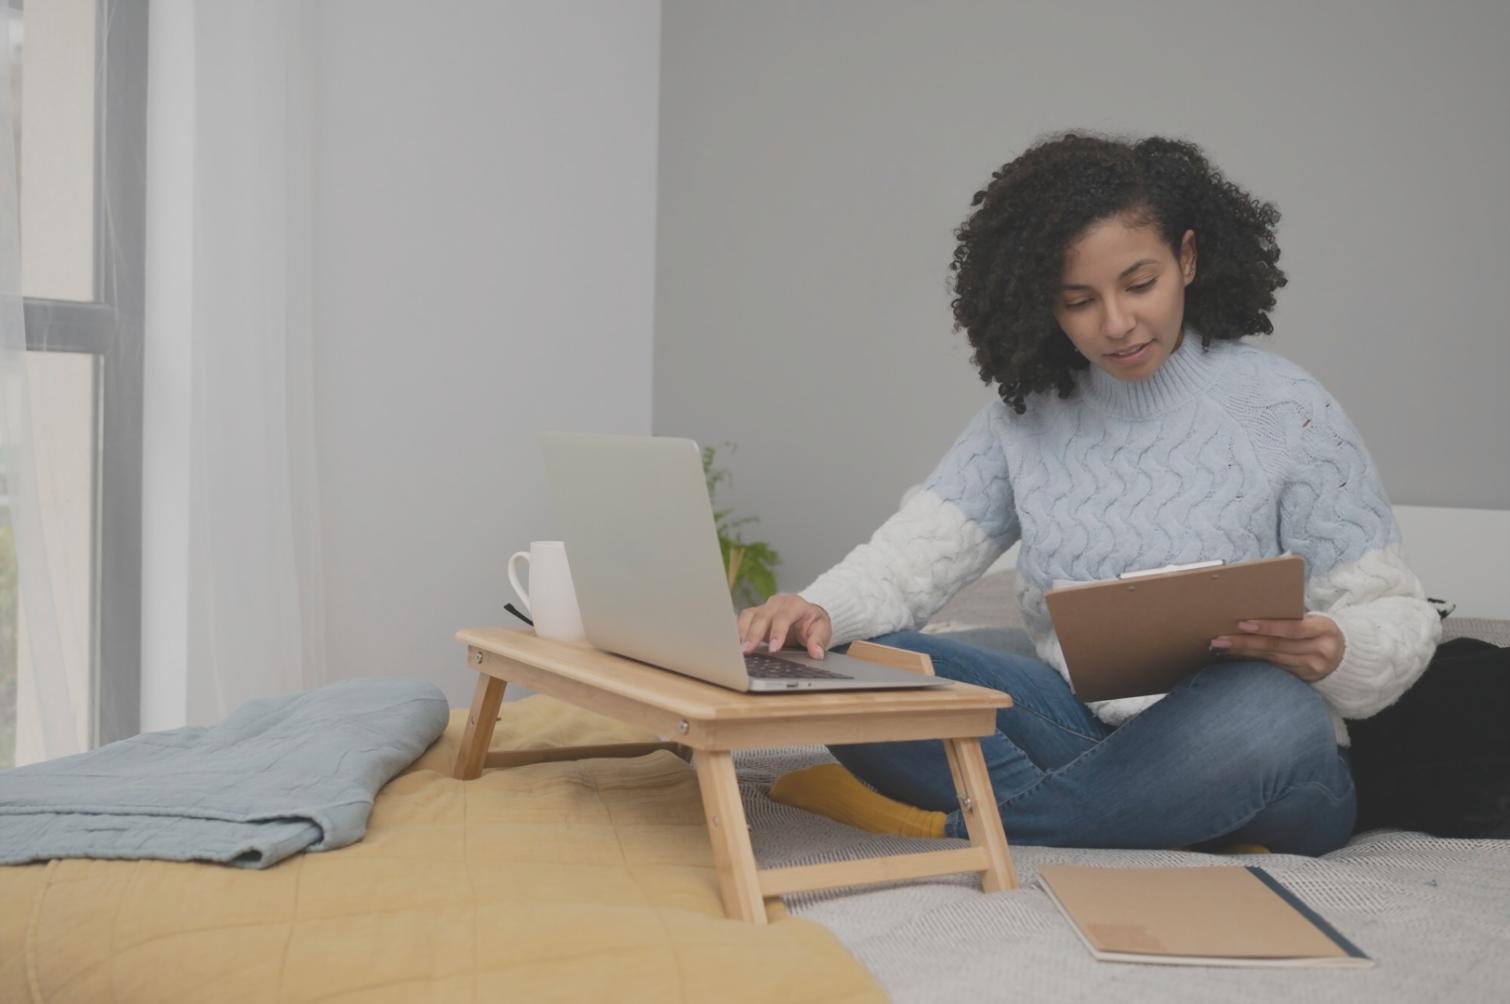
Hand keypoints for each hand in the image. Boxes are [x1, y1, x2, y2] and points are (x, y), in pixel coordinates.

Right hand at [737, 593, 832, 658]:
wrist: (806, 615)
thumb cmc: (813, 623)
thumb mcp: (822, 629)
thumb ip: (819, 640)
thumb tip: (817, 653)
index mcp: (794, 604)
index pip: (784, 616)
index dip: (778, 632)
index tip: (774, 649)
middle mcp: (776, 603)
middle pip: (762, 616)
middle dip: (754, 634)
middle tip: (747, 651)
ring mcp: (763, 608)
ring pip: (749, 616)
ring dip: (742, 633)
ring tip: (739, 650)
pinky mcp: (754, 615)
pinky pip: (742, 619)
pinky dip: (738, 631)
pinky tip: (735, 645)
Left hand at [1210, 614, 1344, 681]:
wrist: (1345, 655)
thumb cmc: (1320, 629)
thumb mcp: (1315, 620)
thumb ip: (1292, 617)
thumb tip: (1253, 609)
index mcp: (1324, 629)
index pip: (1293, 629)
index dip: (1267, 626)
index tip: (1242, 623)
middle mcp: (1320, 651)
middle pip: (1277, 646)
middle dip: (1245, 642)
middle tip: (1219, 638)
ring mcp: (1312, 668)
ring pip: (1271, 659)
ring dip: (1243, 652)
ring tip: (1221, 646)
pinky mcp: (1303, 679)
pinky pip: (1273, 668)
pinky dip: (1253, 661)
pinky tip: (1236, 656)